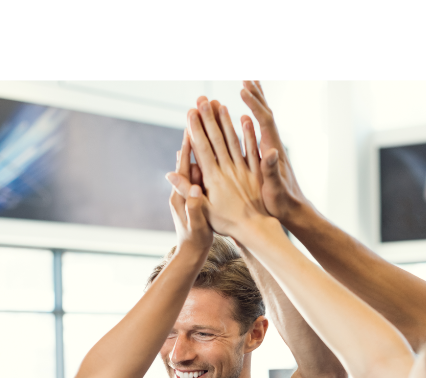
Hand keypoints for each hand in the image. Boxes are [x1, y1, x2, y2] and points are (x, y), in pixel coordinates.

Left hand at [167, 129, 212, 255]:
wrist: (193, 254)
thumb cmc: (196, 241)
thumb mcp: (197, 225)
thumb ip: (194, 207)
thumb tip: (194, 189)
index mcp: (182, 194)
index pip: (184, 164)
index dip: (188, 144)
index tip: (192, 124)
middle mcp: (184, 189)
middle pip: (191, 158)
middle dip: (196, 138)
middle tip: (202, 117)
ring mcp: (192, 192)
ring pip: (199, 164)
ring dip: (205, 146)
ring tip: (213, 127)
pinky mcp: (200, 196)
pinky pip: (206, 174)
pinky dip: (212, 161)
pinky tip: (222, 152)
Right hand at [169, 97, 269, 239]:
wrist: (255, 229)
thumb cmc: (226, 223)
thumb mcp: (202, 210)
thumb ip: (187, 190)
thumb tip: (170, 174)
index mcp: (213, 178)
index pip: (202, 148)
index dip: (196, 129)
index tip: (190, 112)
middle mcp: (228, 170)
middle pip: (217, 139)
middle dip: (208, 118)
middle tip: (202, 99)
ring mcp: (243, 169)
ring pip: (233, 140)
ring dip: (226, 121)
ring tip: (219, 104)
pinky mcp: (256, 173)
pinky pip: (251, 150)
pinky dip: (248, 134)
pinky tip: (245, 119)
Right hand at [240, 80, 309, 223]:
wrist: (293, 212)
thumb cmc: (282, 204)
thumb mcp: (275, 189)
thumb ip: (272, 170)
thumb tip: (271, 150)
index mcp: (273, 151)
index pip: (264, 120)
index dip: (254, 104)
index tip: (242, 89)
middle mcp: (274, 146)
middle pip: (266, 113)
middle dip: (256, 95)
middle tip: (247, 77)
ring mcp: (271, 150)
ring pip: (263, 121)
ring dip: (255, 103)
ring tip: (246, 87)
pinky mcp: (268, 157)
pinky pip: (259, 133)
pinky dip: (252, 120)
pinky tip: (244, 117)